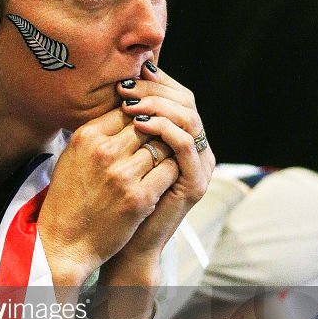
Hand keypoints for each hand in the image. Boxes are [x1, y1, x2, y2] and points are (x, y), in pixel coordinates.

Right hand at [37, 104, 179, 289]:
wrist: (64, 242)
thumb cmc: (67, 199)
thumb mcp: (71, 157)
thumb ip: (96, 135)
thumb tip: (123, 114)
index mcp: (87, 137)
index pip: (127, 111)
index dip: (139, 118)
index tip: (142, 130)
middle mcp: (104, 151)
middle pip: (147, 125)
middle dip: (155, 133)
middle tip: (159, 143)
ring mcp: (123, 175)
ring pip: (162, 146)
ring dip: (166, 152)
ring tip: (162, 160)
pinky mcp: (139, 197)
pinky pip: (169, 170)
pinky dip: (171, 171)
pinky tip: (164, 178)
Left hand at [105, 61, 214, 280]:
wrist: (124, 242)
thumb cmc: (116, 197)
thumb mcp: (121, 152)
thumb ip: (127, 123)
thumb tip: (117, 86)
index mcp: (184, 138)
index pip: (178, 95)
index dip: (155, 82)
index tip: (126, 77)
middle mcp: (197, 149)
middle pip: (186, 101)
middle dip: (155, 89)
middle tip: (126, 87)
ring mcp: (201, 165)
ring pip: (189, 118)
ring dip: (158, 105)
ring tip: (130, 104)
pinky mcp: (196, 182)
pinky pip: (185, 145)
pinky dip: (163, 129)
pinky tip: (139, 124)